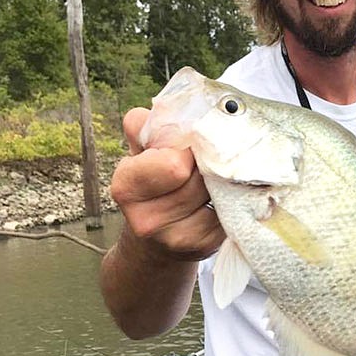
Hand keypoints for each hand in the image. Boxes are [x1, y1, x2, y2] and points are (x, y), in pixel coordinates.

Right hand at [111, 107, 224, 259]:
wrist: (155, 241)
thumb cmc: (152, 183)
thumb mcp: (140, 152)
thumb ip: (146, 127)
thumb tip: (168, 107)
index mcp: (126, 187)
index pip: (173, 163)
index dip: (186, 149)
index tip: (185, 147)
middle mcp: (146, 220)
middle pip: (200, 177)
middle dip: (205, 162)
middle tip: (201, 162)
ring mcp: (176, 239)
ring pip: (217, 192)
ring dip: (220, 179)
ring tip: (211, 177)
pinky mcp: (204, 247)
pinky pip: (229, 211)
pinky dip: (230, 200)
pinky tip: (220, 198)